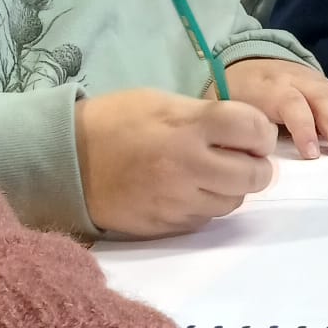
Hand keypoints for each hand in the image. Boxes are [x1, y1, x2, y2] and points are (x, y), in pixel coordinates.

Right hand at [76, 89, 275, 235]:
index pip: (253, 129)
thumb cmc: (116, 122)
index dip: (261, 132)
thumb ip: (207, 117)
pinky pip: (205, 219)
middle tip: (241, 158)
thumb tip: (247, 134)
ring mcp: (178, 201)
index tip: (252, 134)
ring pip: (233, 202)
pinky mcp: (168, 226)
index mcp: (188, 127)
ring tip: (209, 174)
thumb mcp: (163, 102)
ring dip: (231, 188)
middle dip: (255, 166)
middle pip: (254, 175)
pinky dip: (205, 205)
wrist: (67, 162)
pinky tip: (186, 190)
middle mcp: (189, 166)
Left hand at [222, 58, 327, 158]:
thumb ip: (242, 128)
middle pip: (324, 100)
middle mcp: (301, 81)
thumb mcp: (230, 108)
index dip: (303, 128)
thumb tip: (253, 156)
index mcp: (273, 87)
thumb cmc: (238, 95)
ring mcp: (321, 83)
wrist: (246, 64)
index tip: (311, 155)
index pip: (292, 105)